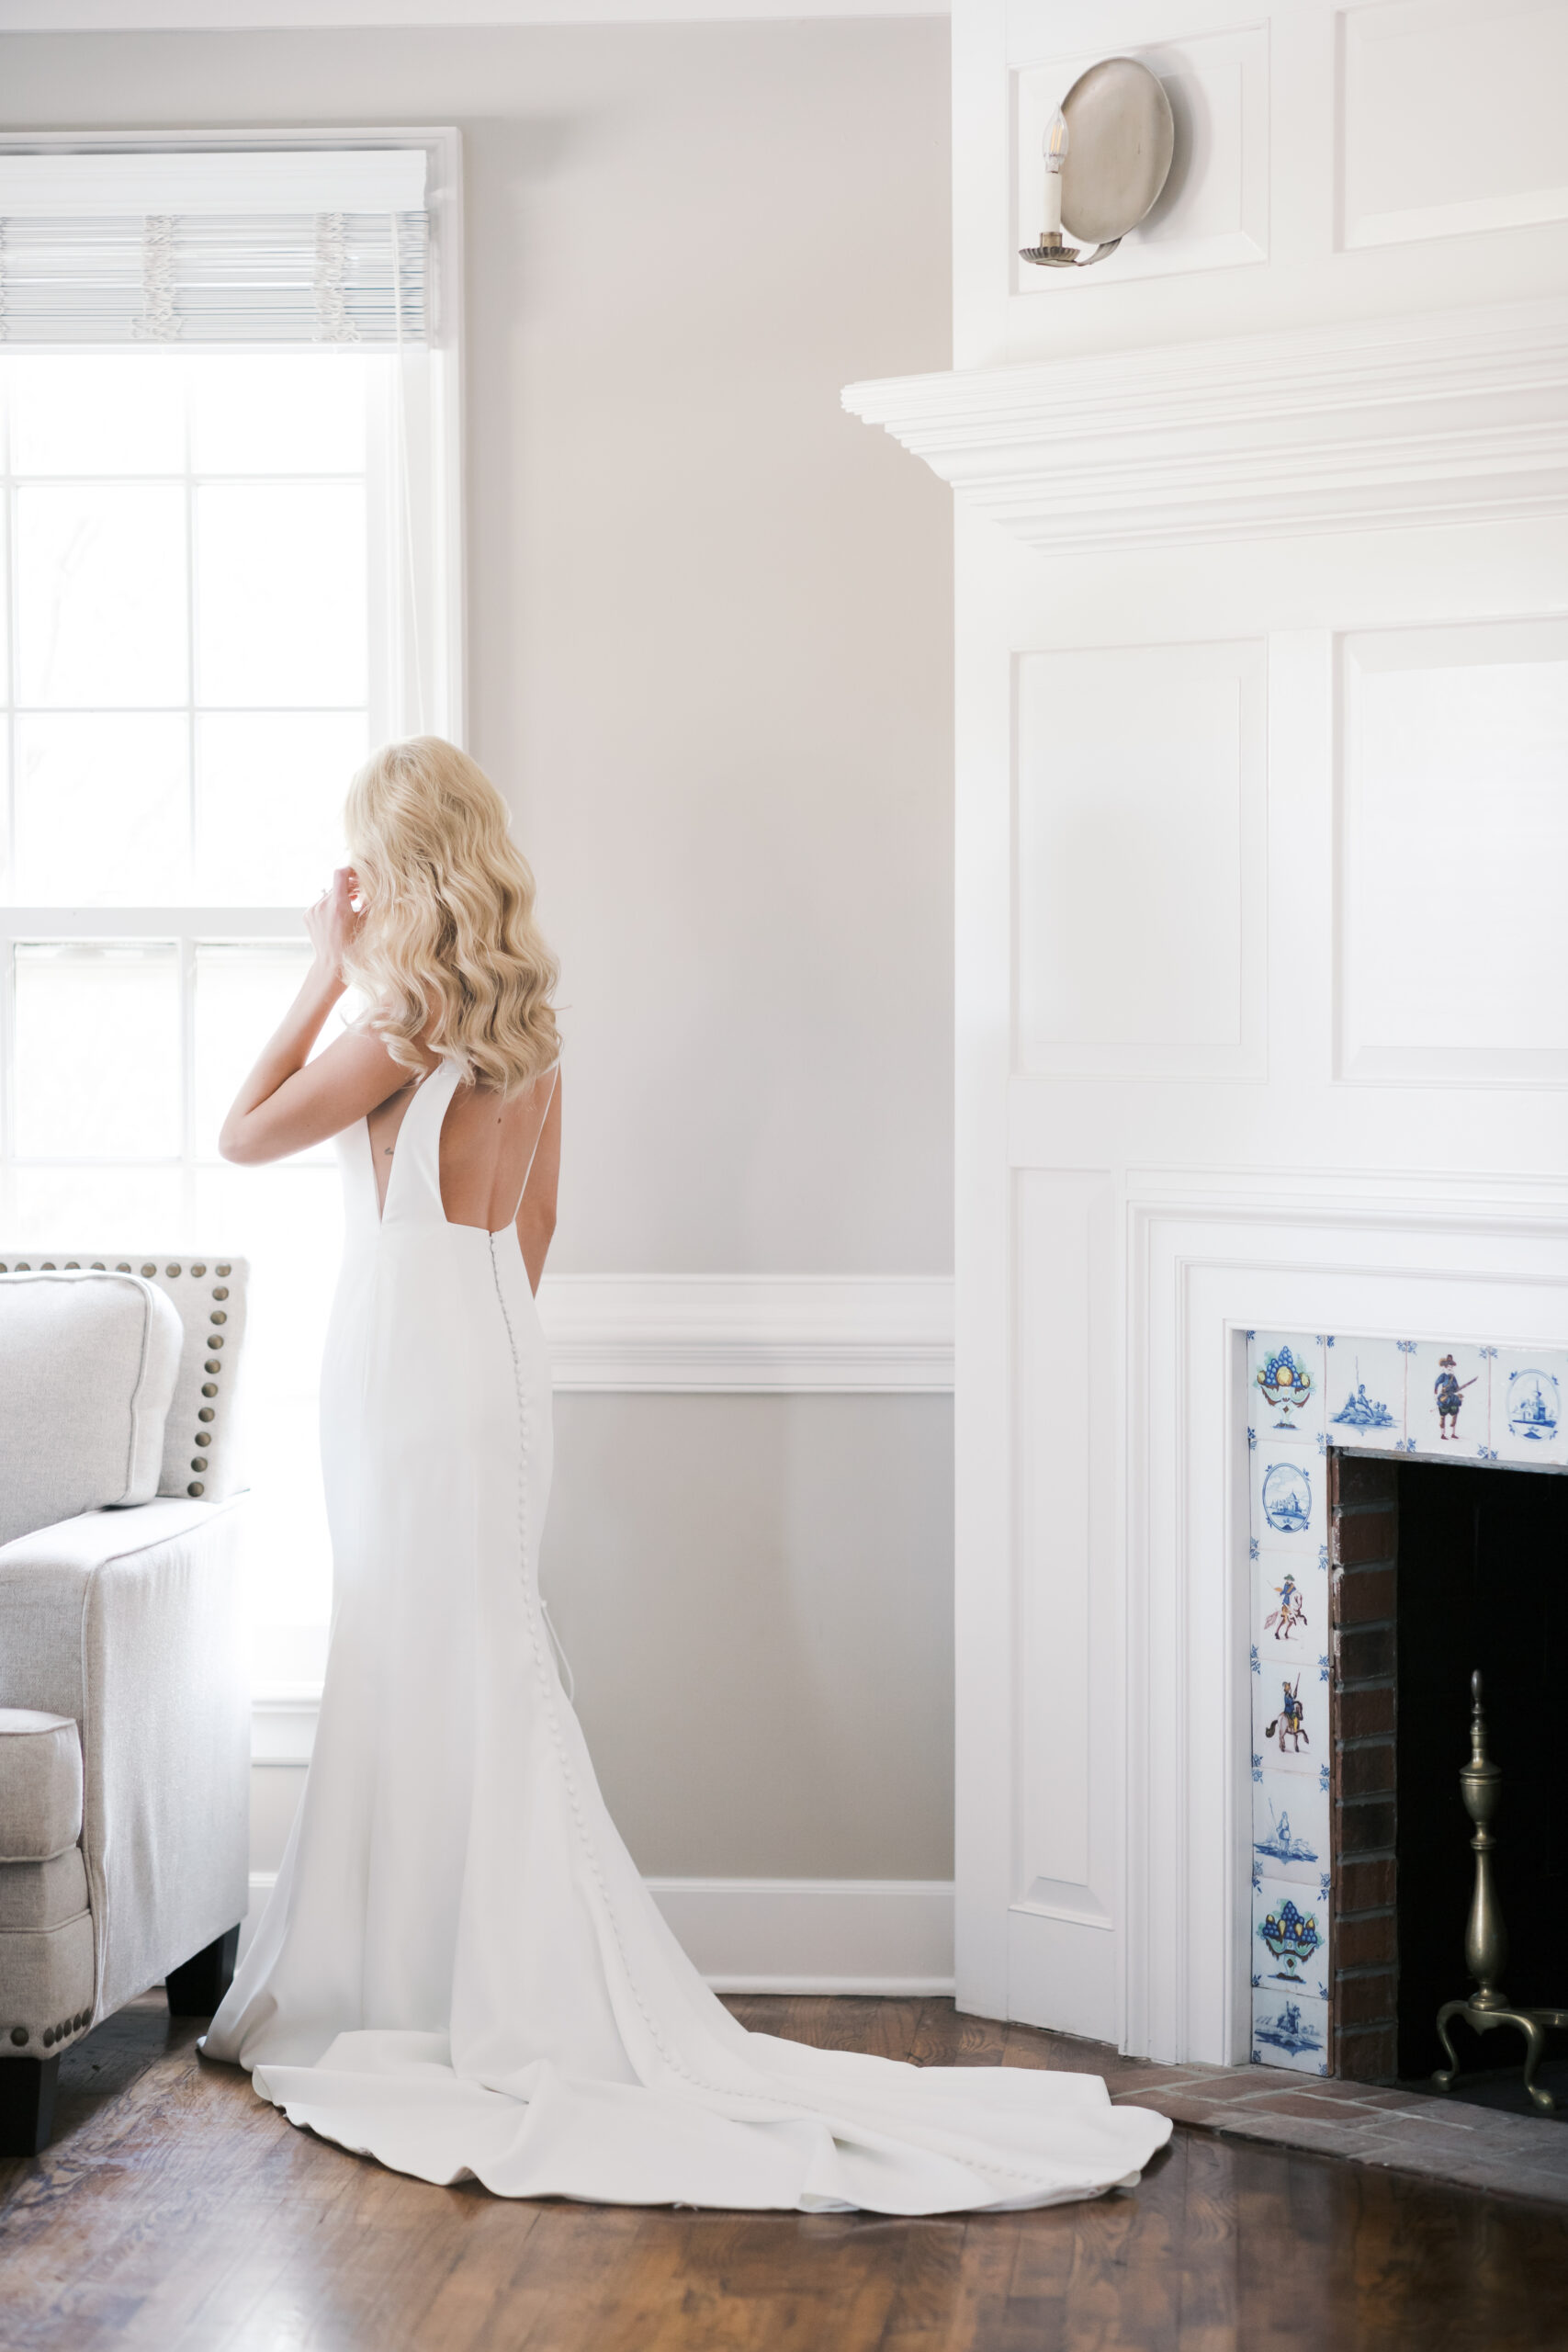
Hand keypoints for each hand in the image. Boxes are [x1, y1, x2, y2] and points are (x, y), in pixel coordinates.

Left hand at [305, 868, 362, 984]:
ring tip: (350, 908)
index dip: (350, 870)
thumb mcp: (366, 924)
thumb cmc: (353, 947)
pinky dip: (329, 907)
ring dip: (339, 898)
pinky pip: (320, 904)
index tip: (358, 874)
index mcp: (338, 906)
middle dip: (348, 888)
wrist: (332, 965)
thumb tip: (376, 889)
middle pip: (336, 886)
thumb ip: (369, 904)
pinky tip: (337, 919)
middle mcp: (322, 905)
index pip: (340, 874)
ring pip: (329, 896)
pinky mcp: (307, 916)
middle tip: (360, 894)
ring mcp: (313, 910)